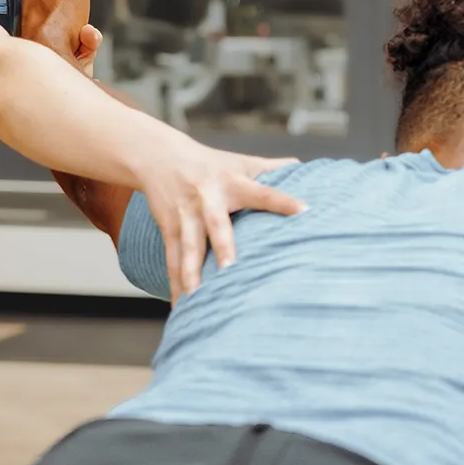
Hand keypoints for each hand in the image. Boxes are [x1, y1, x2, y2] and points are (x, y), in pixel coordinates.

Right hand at [131, 139, 304, 300]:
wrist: (159, 156)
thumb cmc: (210, 163)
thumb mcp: (240, 161)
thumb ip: (272, 168)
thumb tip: (305, 167)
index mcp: (232, 182)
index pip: (262, 193)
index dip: (283, 201)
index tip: (304, 210)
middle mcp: (207, 199)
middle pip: (216, 225)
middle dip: (223, 248)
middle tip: (230, 270)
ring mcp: (186, 217)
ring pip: (188, 249)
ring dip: (192, 275)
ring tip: (198, 301)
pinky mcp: (169, 230)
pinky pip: (172, 261)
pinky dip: (175, 286)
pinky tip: (181, 308)